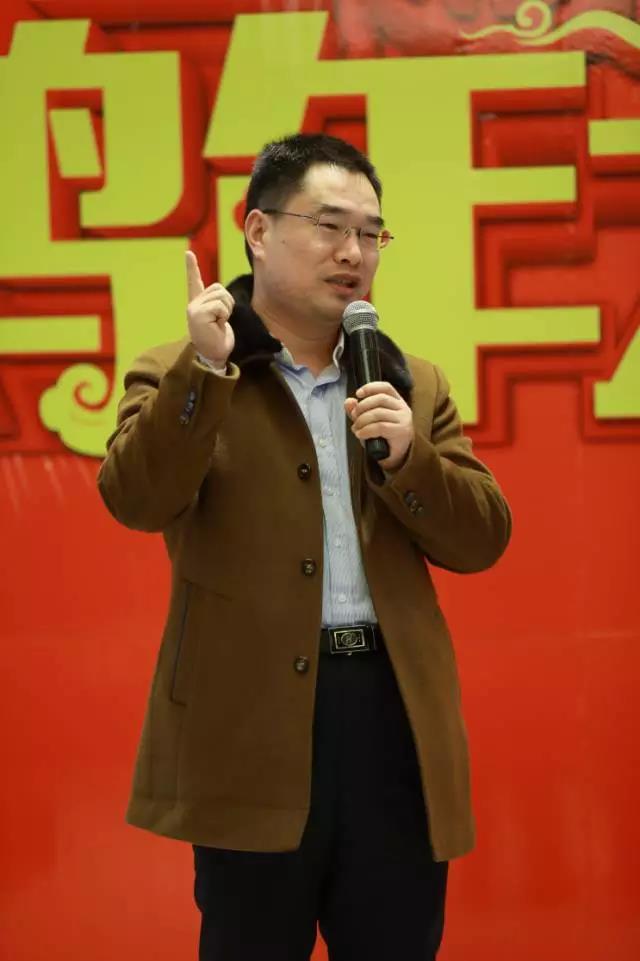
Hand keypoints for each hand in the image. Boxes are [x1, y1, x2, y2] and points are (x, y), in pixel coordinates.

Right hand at [186, 250, 234, 365]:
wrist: (213, 356)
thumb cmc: (218, 339)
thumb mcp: (219, 319)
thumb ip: (218, 305)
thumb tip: (223, 299)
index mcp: (198, 304)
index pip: (194, 282)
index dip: (191, 267)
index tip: (188, 253)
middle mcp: (193, 304)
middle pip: (219, 288)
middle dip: (227, 304)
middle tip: (221, 320)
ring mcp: (194, 308)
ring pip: (221, 296)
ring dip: (226, 310)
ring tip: (219, 323)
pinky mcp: (197, 314)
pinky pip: (220, 306)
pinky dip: (224, 315)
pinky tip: (217, 326)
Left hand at [345, 382, 413, 471]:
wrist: (396, 456)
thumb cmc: (383, 437)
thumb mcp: (368, 421)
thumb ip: (358, 411)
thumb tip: (348, 401)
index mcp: (396, 401)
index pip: (386, 387)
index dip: (371, 387)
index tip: (358, 394)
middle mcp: (403, 408)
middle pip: (380, 399)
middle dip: (362, 407)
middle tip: (354, 417)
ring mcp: (404, 419)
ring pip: (378, 413)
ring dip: (362, 420)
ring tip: (356, 428)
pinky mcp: (402, 431)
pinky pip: (380, 426)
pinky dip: (366, 430)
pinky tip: (361, 434)